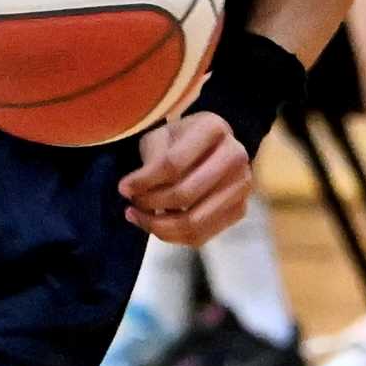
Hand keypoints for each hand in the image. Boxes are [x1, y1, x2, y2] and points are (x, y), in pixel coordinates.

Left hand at [118, 108, 250, 243]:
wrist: (209, 148)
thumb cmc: (180, 141)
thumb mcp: (160, 138)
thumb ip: (150, 161)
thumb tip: (132, 191)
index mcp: (213, 128)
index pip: (173, 163)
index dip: (144, 180)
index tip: (123, 188)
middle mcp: (235, 155)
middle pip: (185, 194)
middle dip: (151, 204)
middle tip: (132, 205)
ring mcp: (242, 185)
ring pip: (193, 223)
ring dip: (159, 226)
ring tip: (140, 218)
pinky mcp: (240, 210)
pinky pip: (201, 236)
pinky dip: (173, 236)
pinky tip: (157, 225)